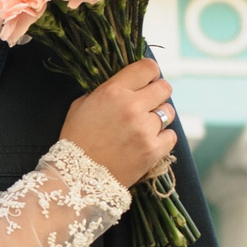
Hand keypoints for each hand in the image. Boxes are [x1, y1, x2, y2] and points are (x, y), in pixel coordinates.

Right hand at [60, 58, 176, 187]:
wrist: (77, 178)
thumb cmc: (76, 140)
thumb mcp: (81, 106)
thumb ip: (105, 91)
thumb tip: (125, 85)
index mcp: (113, 91)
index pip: (147, 68)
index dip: (150, 73)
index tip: (147, 80)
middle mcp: (132, 107)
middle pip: (164, 87)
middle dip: (158, 93)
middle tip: (149, 103)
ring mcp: (145, 129)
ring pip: (169, 112)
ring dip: (159, 117)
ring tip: (145, 126)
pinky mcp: (153, 150)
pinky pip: (171, 136)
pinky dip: (162, 138)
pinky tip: (148, 142)